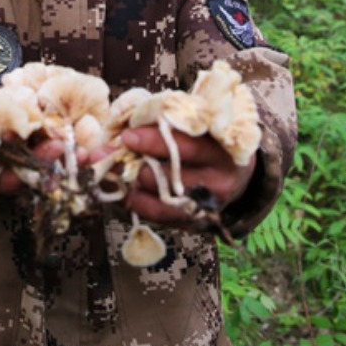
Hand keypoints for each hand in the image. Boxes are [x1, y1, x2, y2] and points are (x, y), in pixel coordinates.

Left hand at [118, 127, 254, 226]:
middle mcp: (219, 182)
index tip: (127, 136)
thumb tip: (127, 126)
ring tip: (108, 171)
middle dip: (134, 165)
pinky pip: (159, 217)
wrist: (238, 173)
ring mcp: (208, 207)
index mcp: (223, 151)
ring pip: (162, 202)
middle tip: (107, 155)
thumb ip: (172, 122)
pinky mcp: (196, 223)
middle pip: (170, 177)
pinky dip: (135, 203)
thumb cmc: (212, 140)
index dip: (153, 141)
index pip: (185, 146)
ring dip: (130, 186)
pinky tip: (119, 190)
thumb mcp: (202, 124)